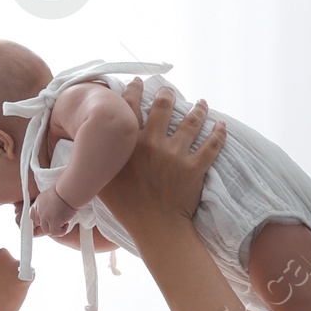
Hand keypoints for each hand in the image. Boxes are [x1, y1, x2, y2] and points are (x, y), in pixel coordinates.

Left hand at [30, 184, 78, 239]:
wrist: (69, 191)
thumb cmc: (65, 191)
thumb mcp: (51, 196)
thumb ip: (48, 204)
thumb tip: (52, 211)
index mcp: (38, 203)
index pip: (33, 216)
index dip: (40, 220)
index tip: (49, 220)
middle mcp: (40, 210)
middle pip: (39, 224)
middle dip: (49, 224)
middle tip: (58, 221)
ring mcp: (45, 216)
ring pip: (46, 230)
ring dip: (56, 228)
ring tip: (64, 222)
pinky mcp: (53, 221)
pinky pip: (55, 232)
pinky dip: (62, 231)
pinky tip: (67, 224)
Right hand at [98, 87, 225, 231]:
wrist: (155, 228)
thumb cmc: (125, 208)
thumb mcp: (102, 181)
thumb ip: (96, 161)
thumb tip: (88, 148)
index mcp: (130, 144)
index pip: (131, 107)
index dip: (135, 90)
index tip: (139, 83)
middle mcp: (153, 143)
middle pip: (163, 106)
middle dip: (167, 94)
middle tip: (169, 90)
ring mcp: (176, 154)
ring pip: (192, 121)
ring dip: (198, 109)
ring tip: (201, 103)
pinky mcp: (195, 167)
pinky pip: (212, 145)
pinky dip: (219, 133)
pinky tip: (222, 124)